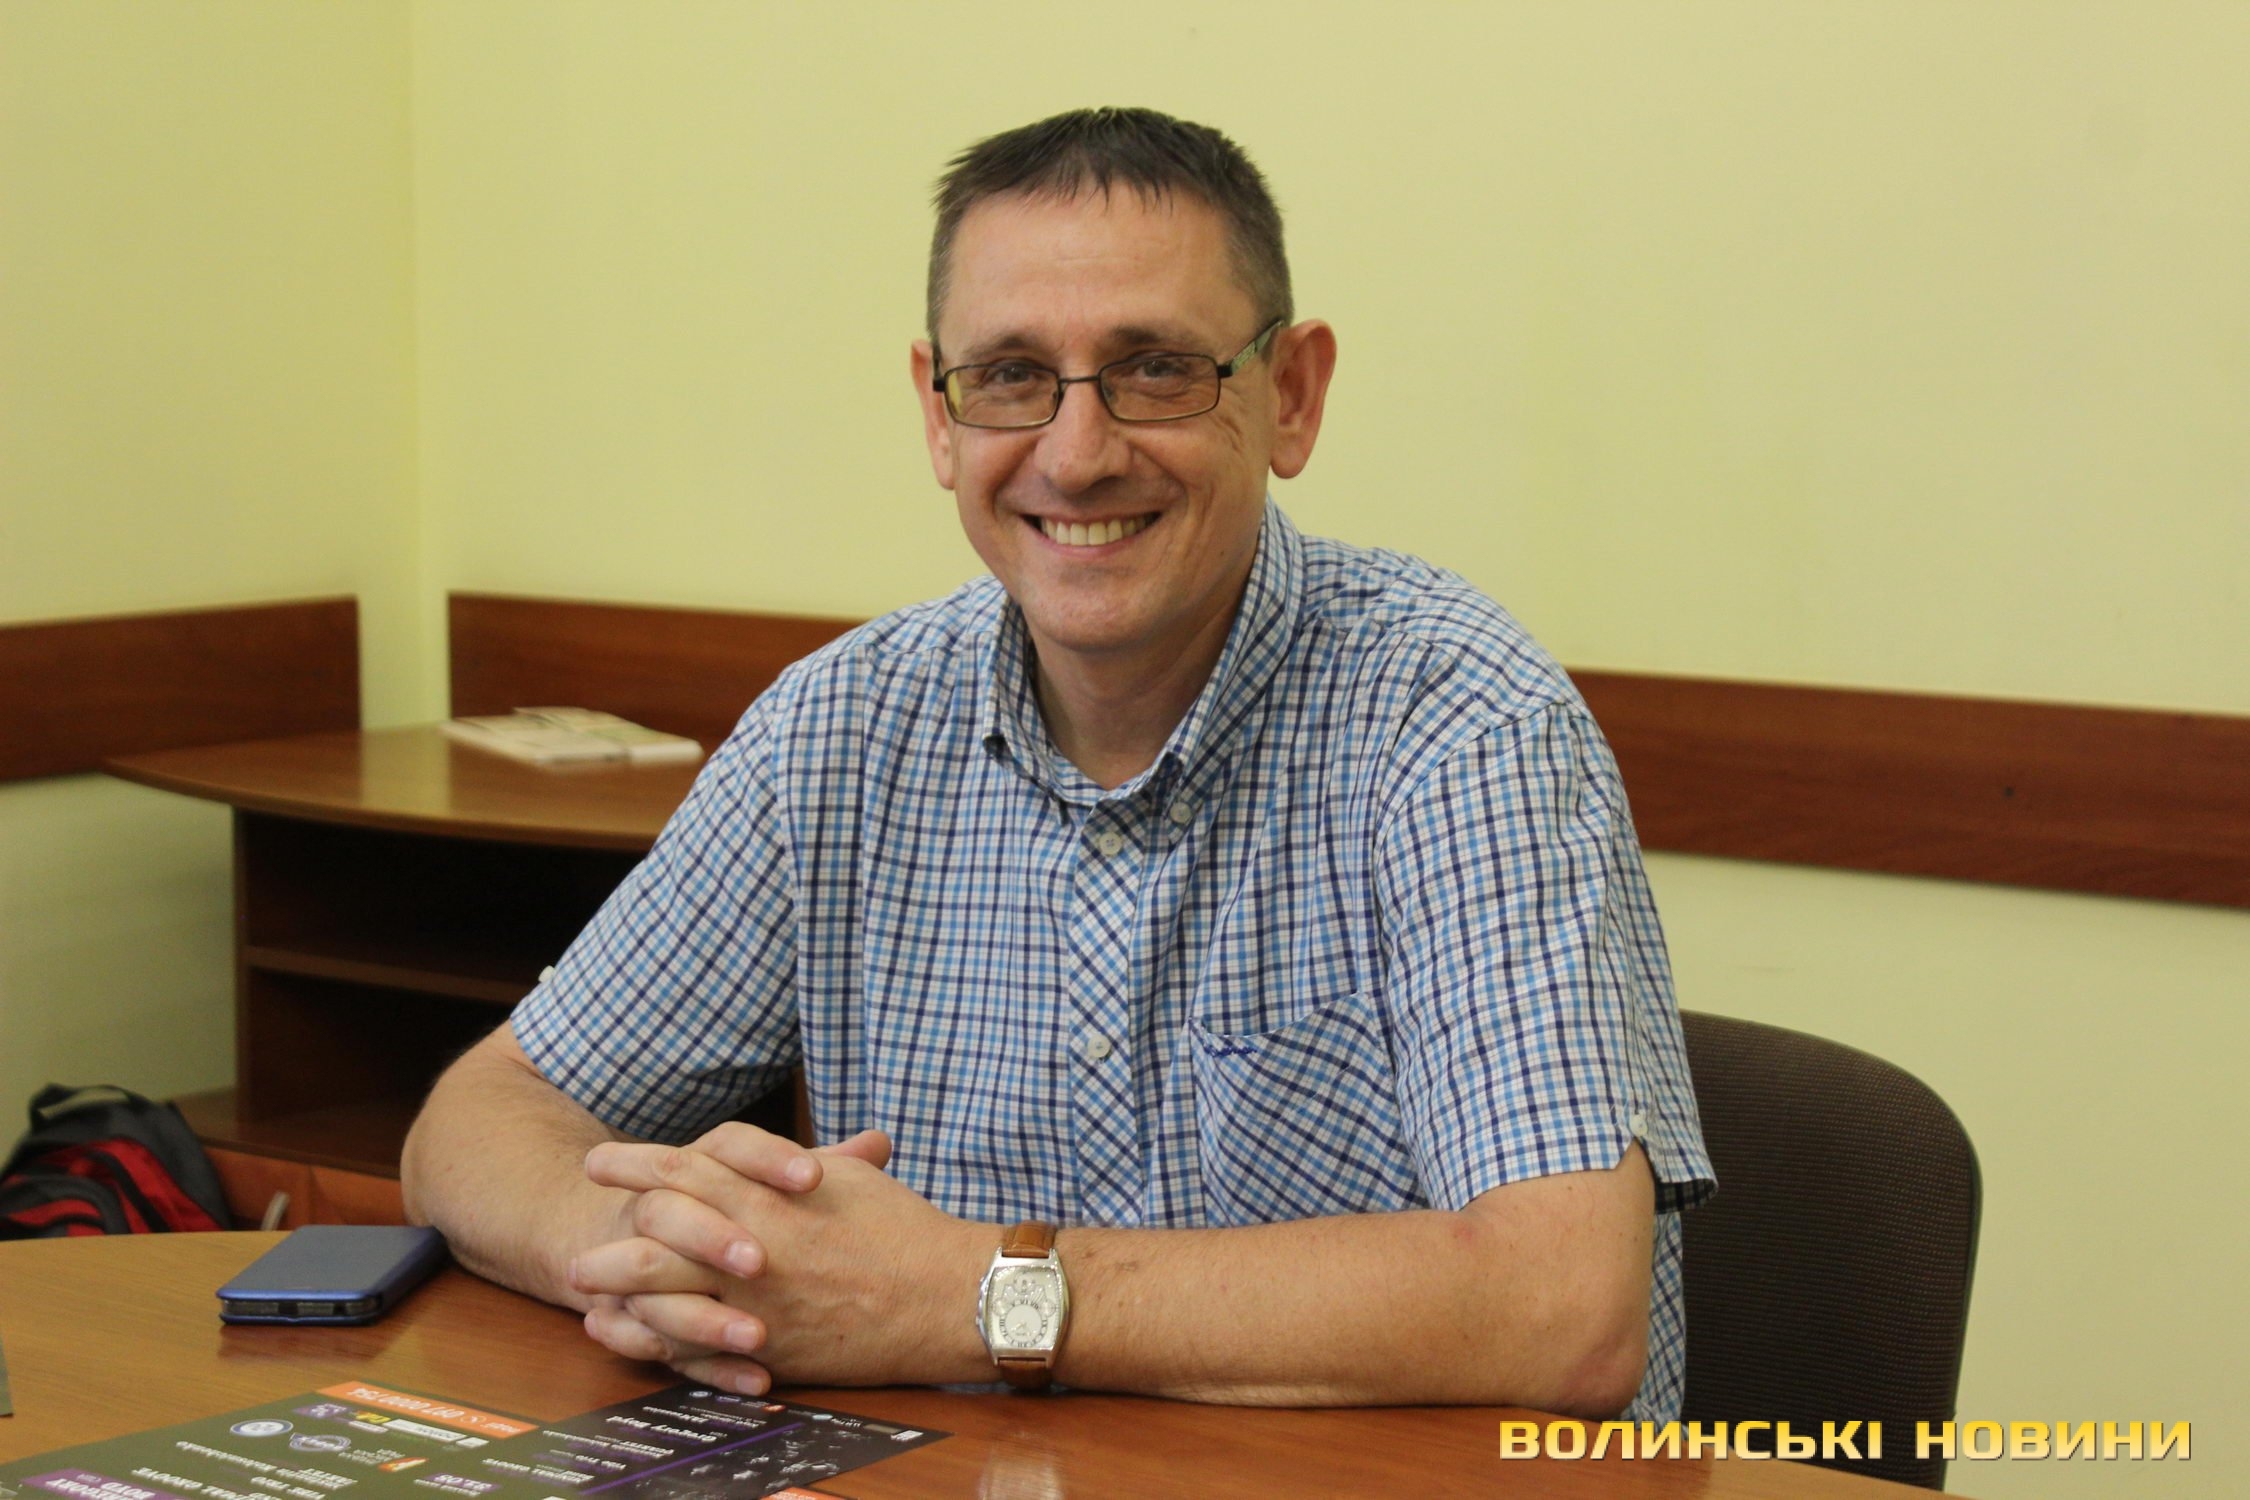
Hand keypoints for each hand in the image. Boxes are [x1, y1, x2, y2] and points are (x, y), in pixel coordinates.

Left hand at [573, 1124, 982, 1391]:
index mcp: (770, 1196)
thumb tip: (754, 1159)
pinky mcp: (768, 1349)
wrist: (945, 1297)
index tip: (602, 1164)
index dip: (635, 1164)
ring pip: (662, 1294)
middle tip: (580, 1235)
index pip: (683, 1170)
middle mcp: (753, 1247)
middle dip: (609, 1234)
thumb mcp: (846, 1180)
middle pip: (655, 1234)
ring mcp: (755, 1303)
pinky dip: (653, 1338)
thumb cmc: (904, 1232)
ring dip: (616, 1290)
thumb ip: (790, 1167)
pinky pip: (693, 1346)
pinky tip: (630, 1333)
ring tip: (584, 1289)